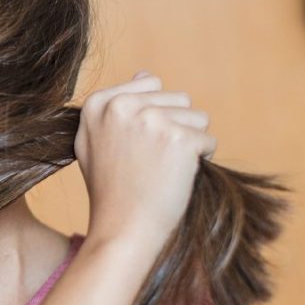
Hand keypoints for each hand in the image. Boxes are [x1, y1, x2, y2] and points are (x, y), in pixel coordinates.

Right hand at [74, 71, 215, 247]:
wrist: (124, 229)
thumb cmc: (112, 190)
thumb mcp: (96, 141)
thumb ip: (115, 106)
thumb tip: (145, 74)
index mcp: (97, 103)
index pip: (150, 86)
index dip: (151, 118)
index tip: (134, 148)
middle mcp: (122, 105)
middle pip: (176, 99)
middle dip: (173, 129)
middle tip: (150, 163)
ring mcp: (150, 120)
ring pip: (197, 117)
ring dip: (189, 143)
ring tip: (162, 170)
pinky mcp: (179, 138)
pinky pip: (208, 140)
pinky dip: (199, 161)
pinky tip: (176, 178)